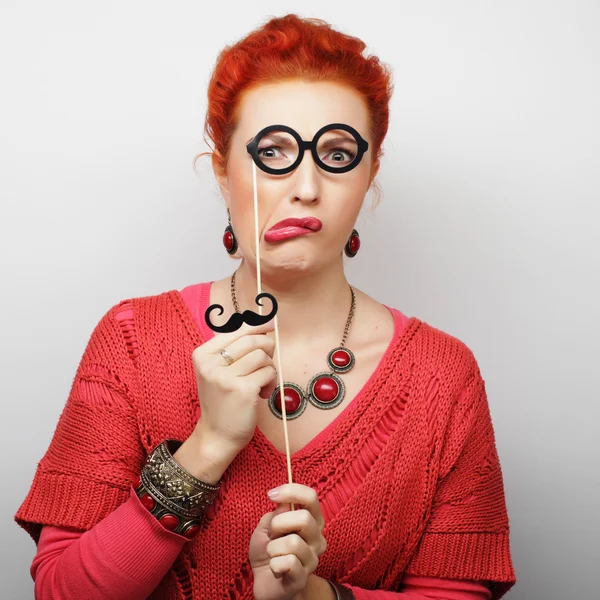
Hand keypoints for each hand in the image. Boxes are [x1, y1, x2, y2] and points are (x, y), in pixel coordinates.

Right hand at [190, 318, 276, 453]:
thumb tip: (264, 327)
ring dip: (269, 369)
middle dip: (267, 348)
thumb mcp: (218, 371)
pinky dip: (271, 382)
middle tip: (266, 362)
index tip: (270, 325)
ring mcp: (226, 377)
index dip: (257, 326)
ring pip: (262, 356)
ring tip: (261, 383)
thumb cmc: (222, 401)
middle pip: (252, 341)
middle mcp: (211, 364)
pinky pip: (268, 373)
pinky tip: (262, 394)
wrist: (216, 436)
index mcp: (203, 354)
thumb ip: (234, 350)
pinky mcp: (243, 390)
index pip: (236, 331)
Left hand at [249, 483, 327, 599]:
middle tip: (272, 534)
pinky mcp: (303, 578)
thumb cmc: (269, 550)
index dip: (291, 491)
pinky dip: (274, 564)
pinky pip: (288, 563)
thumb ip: (276, 513)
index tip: (271, 495)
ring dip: (274, 547)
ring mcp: (312, 559)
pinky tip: (275, 568)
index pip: (311, 497)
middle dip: (279, 524)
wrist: (265, 582)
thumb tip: (284, 502)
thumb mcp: (267, 526)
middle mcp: (317, 538)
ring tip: (273, 554)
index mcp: (311, 520)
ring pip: (293, 542)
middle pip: (304, 519)